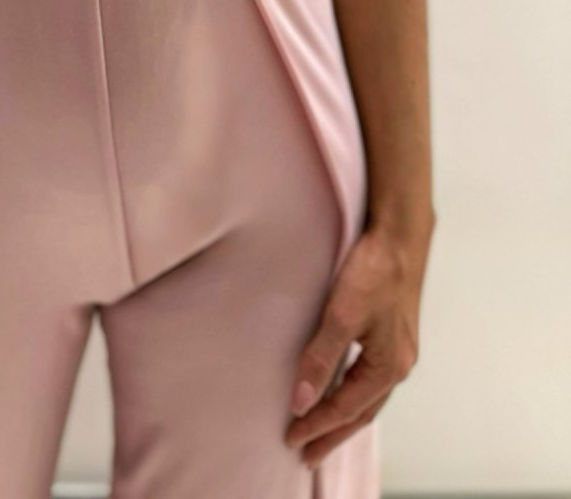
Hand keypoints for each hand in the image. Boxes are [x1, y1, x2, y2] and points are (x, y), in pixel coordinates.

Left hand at [284, 215, 433, 465]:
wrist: (399, 237)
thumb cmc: (374, 271)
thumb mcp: (340, 315)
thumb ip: (320, 358)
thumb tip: (300, 400)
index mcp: (388, 366)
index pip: (346, 409)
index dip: (317, 427)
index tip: (291, 440)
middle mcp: (397, 364)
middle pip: (361, 412)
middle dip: (332, 434)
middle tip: (306, 454)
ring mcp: (397, 349)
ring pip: (368, 396)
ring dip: (343, 416)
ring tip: (321, 432)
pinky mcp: (390, 333)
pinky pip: (370, 376)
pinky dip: (353, 392)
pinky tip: (341, 390)